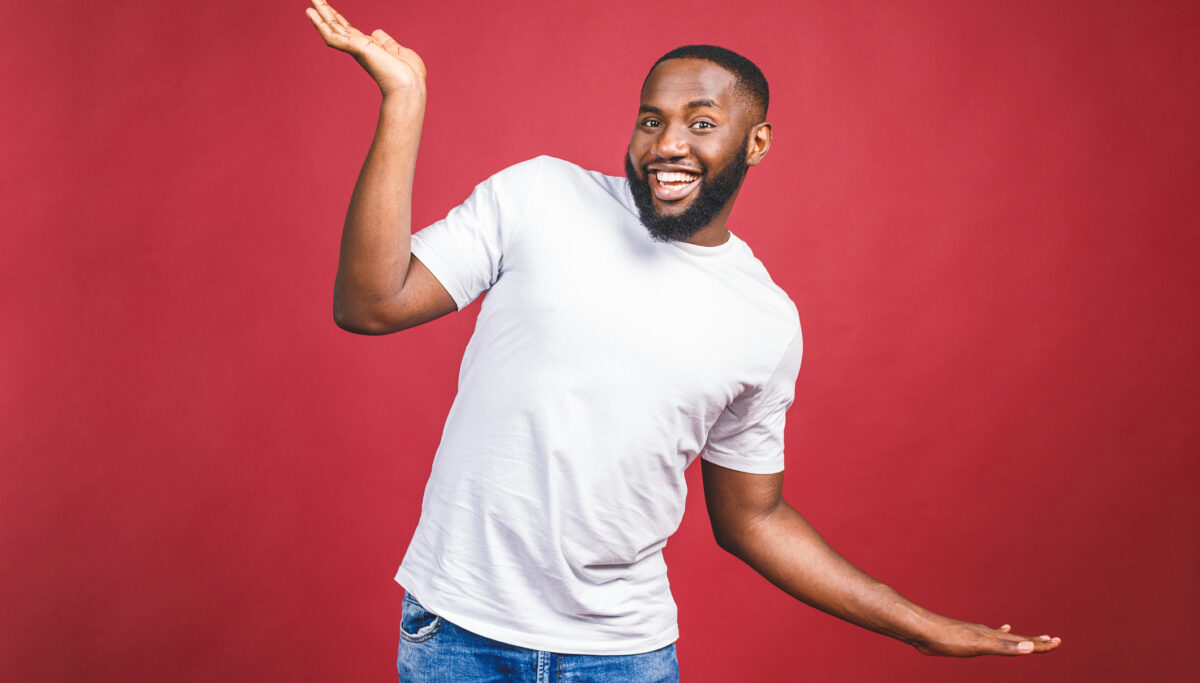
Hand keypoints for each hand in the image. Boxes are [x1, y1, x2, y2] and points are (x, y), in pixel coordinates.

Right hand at [305, 0, 425, 95]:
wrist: (409, 86)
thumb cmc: (408, 74)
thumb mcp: (397, 50)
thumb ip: (386, 42)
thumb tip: (376, 33)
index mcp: (368, 48)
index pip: (349, 30)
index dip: (338, 19)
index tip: (330, 10)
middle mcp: (358, 48)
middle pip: (337, 26)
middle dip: (325, 12)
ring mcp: (355, 48)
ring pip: (332, 28)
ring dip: (320, 14)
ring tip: (311, 0)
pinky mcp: (355, 47)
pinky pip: (333, 36)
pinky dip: (320, 25)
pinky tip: (311, 14)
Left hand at [914, 617, 1061, 656]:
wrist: (922, 630)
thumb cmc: (949, 638)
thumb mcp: (980, 645)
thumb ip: (1004, 647)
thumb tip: (1030, 647)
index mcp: (993, 636)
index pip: (1024, 641)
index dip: (1041, 644)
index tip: (1058, 642)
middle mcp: (987, 633)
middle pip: (1017, 638)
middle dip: (1035, 641)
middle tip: (1052, 640)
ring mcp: (976, 634)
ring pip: (1003, 637)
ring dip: (1018, 639)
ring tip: (1028, 638)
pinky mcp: (964, 638)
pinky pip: (987, 637)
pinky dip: (996, 636)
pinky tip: (995, 632)